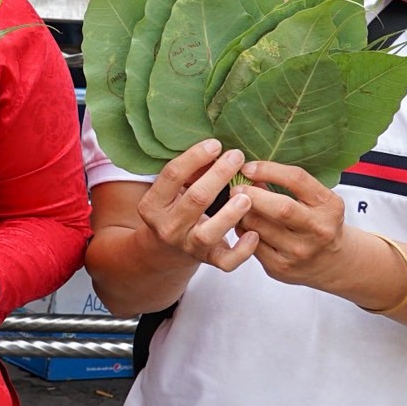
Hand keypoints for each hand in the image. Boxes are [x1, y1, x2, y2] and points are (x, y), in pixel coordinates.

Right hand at [133, 140, 259, 273]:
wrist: (168, 249)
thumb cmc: (176, 208)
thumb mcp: (173, 190)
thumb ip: (191, 172)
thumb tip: (219, 151)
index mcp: (153, 205)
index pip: (172, 176)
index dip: (194, 157)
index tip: (215, 144)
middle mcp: (168, 227)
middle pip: (195, 199)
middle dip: (218, 175)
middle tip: (237, 157)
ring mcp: (188, 246)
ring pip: (208, 233)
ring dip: (229, 214)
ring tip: (246, 196)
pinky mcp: (209, 260)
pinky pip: (226, 261)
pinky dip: (242, 251)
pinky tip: (254, 234)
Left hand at [236, 160, 360, 291]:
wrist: (333, 262)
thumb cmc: (318, 222)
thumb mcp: (317, 200)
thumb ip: (290, 185)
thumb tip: (250, 173)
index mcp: (329, 206)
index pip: (297, 179)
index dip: (268, 170)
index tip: (247, 167)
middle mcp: (318, 229)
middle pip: (280, 208)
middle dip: (252, 195)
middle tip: (234, 188)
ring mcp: (300, 251)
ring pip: (259, 227)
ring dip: (241, 213)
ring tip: (235, 204)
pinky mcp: (281, 267)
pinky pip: (252, 244)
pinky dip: (242, 231)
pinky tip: (241, 223)